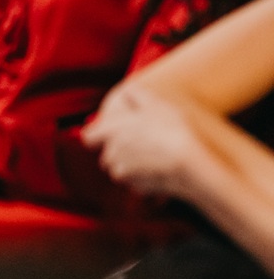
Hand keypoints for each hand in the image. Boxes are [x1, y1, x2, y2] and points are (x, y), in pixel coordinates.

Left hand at [81, 83, 204, 196]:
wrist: (189, 162)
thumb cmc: (171, 129)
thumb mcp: (155, 103)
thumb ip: (136, 96)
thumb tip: (127, 91)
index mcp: (111, 131)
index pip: (89, 137)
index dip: (96, 136)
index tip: (108, 135)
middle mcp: (112, 152)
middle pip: (107, 155)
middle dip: (118, 152)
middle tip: (139, 145)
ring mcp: (123, 172)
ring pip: (119, 170)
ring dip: (129, 166)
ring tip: (150, 156)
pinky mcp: (136, 187)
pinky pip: (135, 183)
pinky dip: (142, 179)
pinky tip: (157, 170)